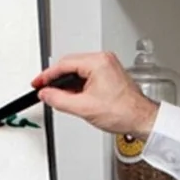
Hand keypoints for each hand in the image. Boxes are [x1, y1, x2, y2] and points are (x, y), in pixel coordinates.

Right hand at [33, 53, 158, 138]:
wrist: (141, 119)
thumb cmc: (123, 111)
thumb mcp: (83, 107)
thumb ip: (59, 99)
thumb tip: (46, 94)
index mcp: (98, 62)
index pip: (64, 64)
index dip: (47, 76)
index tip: (38, 83)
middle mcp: (104, 60)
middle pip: (70, 65)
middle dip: (56, 79)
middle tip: (44, 90)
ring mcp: (107, 66)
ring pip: (78, 71)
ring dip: (67, 83)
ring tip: (59, 97)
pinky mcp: (109, 74)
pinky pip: (87, 75)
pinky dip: (78, 85)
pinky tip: (73, 96)